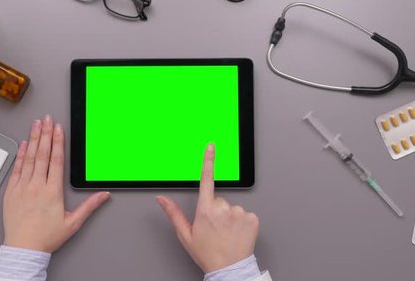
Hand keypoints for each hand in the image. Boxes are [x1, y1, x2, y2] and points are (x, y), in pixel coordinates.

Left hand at [2, 115, 110, 252]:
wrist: (23, 249)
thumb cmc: (46, 237)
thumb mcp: (73, 223)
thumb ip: (89, 206)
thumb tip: (103, 195)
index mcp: (52, 191)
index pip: (56, 160)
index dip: (57, 142)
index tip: (58, 129)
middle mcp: (37, 186)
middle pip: (42, 154)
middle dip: (45, 134)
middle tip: (47, 119)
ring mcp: (22, 187)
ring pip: (29, 158)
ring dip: (33, 139)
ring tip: (36, 125)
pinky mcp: (11, 192)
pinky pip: (16, 169)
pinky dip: (20, 155)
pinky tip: (23, 144)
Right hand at [156, 143, 258, 272]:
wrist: (229, 270)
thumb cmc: (207, 253)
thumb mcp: (186, 235)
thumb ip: (173, 213)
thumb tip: (162, 199)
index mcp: (205, 210)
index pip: (206, 179)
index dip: (208, 161)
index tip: (211, 146)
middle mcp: (222, 208)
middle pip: (219, 199)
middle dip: (217, 210)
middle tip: (216, 228)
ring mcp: (239, 212)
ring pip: (232, 207)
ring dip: (230, 217)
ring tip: (227, 233)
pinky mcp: (252, 218)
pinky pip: (245, 214)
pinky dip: (242, 222)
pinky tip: (237, 233)